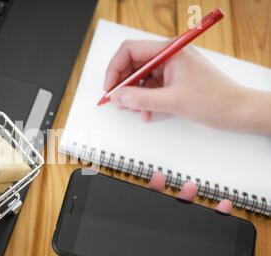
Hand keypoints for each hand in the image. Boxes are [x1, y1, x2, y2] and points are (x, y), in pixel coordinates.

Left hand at [103, 172, 232, 255]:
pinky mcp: (210, 254)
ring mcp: (189, 254)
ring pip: (184, 220)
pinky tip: (218, 207)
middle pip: (160, 222)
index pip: (139, 235)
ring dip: (186, 201)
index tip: (134, 195)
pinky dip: (217, 215)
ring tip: (188, 190)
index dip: (136, 213)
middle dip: (159, 198)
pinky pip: (212, 230)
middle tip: (158, 182)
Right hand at [104, 40, 270, 133]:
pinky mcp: (172, 81)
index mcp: (170, 50)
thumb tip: (117, 97)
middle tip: (117, 100)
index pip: (131, 50)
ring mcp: (170, 69)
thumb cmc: (214, 100)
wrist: (236, 112)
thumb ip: (141, 99)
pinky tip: (146, 113)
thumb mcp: (172, 101)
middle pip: (133, 64)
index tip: (110, 88)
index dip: (115, 69)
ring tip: (134, 109)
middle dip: (123, 84)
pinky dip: (144, 101)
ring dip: (134, 95)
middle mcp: (168, 56)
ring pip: (140, 78)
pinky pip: (150, 88)